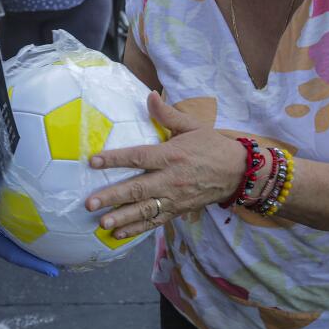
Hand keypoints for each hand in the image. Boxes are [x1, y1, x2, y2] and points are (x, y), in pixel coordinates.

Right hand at [0, 176, 57, 276]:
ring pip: (15, 242)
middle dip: (41, 257)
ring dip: (33, 244)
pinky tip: (28, 222)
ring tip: (53, 242)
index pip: (15, 254)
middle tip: (65, 260)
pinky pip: (7, 230)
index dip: (35, 264)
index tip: (56, 272)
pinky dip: (21, 230)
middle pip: (20, 251)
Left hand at [84, 93, 245, 239]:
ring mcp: (175, 198)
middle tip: (90, 203)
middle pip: (138, 189)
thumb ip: (167, 114)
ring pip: (145, 210)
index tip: (94, 162)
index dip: (115, 159)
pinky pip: (155, 221)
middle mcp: (171, 179)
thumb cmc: (211, 146)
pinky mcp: (178, 210)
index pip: (138, 157)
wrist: (238, 172)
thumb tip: (149, 94)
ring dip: (122, 218)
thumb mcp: (192, 126)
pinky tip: (118, 234)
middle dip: (113, 197)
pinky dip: (137, 229)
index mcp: (171, 155)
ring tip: (102, 223)